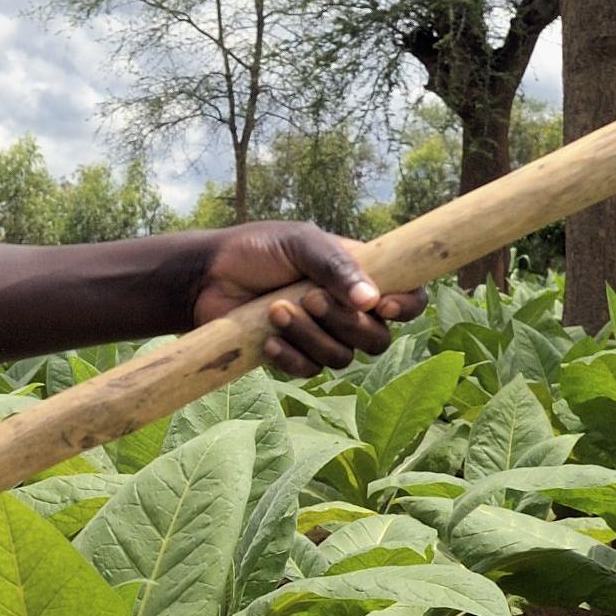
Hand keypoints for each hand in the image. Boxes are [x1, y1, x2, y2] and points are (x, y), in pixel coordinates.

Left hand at [190, 222, 427, 377]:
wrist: (208, 276)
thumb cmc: (257, 250)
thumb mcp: (299, 243)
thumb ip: (336, 265)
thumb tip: (372, 300)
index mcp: (359, 277)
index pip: (408, 298)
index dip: (407, 307)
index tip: (384, 306)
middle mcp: (347, 311)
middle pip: (377, 338)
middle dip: (344, 323)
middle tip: (308, 298)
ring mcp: (323, 337)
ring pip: (342, 358)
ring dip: (310, 336)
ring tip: (276, 310)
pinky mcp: (295, 357)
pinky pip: (310, 372)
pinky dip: (291, 357)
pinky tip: (268, 339)